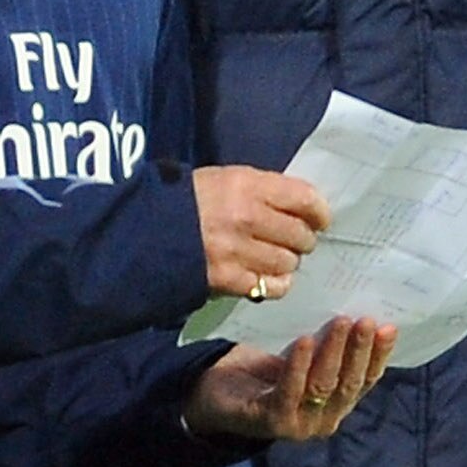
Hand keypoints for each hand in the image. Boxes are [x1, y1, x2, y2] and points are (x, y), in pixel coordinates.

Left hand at [184, 316, 394, 443]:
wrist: (215, 395)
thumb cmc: (262, 372)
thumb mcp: (300, 355)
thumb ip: (325, 344)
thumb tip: (353, 308)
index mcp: (336, 404)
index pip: (365, 380)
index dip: (379, 355)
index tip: (389, 327)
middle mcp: (323, 419)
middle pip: (348, 383)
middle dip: (359, 350)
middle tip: (365, 320)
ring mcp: (299, 425)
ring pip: (323, 387)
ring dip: (333, 352)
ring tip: (339, 322)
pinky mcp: (271, 422)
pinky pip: (289, 392)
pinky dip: (298, 366)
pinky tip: (304, 341)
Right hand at [191, 167, 330, 301]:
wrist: (146, 232)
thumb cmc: (187, 200)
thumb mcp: (224, 179)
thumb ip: (261, 190)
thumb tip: (297, 206)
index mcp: (247, 185)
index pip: (303, 198)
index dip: (319, 211)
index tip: (320, 219)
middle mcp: (247, 217)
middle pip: (300, 235)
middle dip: (303, 240)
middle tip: (296, 241)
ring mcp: (238, 251)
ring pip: (287, 263)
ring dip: (287, 262)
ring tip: (277, 258)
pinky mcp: (228, 280)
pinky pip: (270, 287)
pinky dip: (275, 284)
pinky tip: (268, 278)